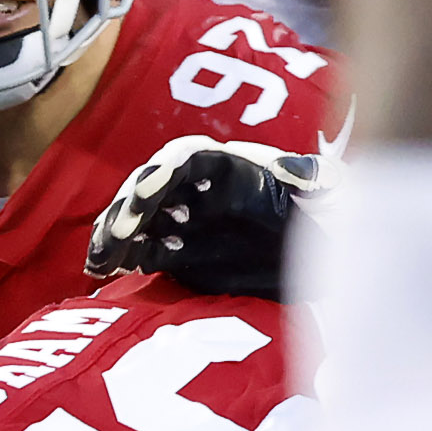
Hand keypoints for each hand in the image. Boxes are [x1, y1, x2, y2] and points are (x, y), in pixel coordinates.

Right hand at [84, 137, 319, 296]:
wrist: (326, 250)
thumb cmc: (330, 210)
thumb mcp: (331, 190)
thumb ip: (314, 177)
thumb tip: (299, 170)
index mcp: (230, 165)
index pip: (186, 159)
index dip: (163, 172)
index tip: (149, 194)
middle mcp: (199, 189)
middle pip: (152, 188)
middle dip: (131, 206)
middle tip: (118, 234)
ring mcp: (185, 221)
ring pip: (139, 219)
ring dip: (115, 234)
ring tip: (100, 259)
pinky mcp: (180, 253)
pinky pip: (141, 250)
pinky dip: (120, 257)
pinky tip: (103, 271)